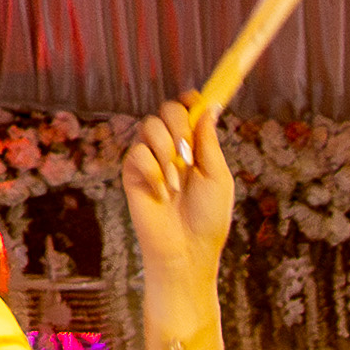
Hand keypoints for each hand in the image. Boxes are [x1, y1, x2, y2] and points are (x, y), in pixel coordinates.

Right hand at [117, 102, 239, 313]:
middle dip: (179, 125)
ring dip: (167, 151)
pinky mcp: (132, 173)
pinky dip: (153, 172)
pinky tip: (162, 194)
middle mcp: (171, 147)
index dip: (192, 100)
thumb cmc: (208, 218)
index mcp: (195, 146)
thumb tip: (208, 107)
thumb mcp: (217, 177)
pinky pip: (138, 153)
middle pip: (168, 110)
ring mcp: (150, 158)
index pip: (188, 110)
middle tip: (188, 154)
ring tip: (178, 183)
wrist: (187, 249)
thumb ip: (209, 142)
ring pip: (149, 126)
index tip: (197, 100)